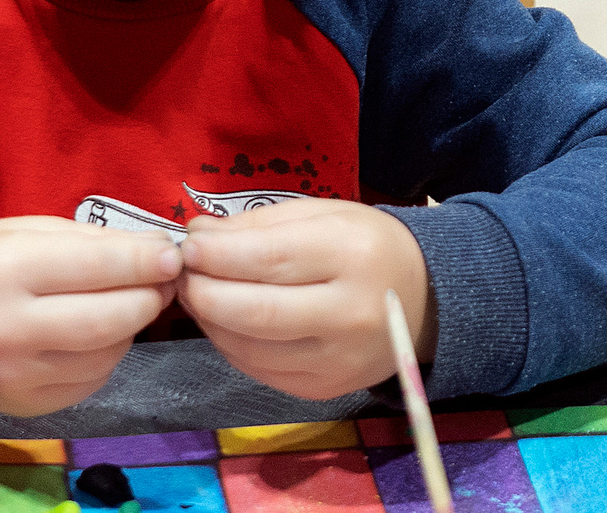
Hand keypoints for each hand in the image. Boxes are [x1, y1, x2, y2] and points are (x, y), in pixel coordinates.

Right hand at [0, 217, 179, 414]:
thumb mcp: (24, 231)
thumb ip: (91, 240)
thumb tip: (157, 252)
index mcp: (8, 271)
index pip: (99, 267)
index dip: (148, 261)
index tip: (174, 254)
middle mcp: (9, 329)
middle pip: (111, 319)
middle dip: (150, 296)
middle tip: (164, 280)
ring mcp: (14, 376)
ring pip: (108, 354)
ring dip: (132, 327)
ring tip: (126, 303)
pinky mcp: (23, 407)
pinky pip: (90, 382)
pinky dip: (107, 356)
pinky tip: (95, 334)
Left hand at [177, 198, 435, 400]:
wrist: (425, 300)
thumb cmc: (368, 246)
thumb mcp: (324, 216)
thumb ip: (259, 226)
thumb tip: (198, 237)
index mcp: (354, 255)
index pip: (270, 259)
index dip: (217, 255)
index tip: (187, 246)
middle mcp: (349, 313)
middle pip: (254, 311)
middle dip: (203, 292)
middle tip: (181, 274)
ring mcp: (337, 360)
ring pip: (249, 348)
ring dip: (210, 321)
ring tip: (199, 295)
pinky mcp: (323, 390)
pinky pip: (259, 370)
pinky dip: (231, 344)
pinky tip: (226, 322)